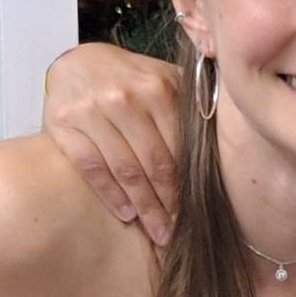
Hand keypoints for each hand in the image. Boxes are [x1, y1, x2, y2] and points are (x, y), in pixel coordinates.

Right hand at [42, 42, 180, 245]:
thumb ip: (191, 103)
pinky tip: (126, 215)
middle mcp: (124, 97)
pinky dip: (111, 195)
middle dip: (168, 204)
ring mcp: (91, 110)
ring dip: (144, 207)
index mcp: (157, 88)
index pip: (179, 148)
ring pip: (125, 169)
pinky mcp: (64, 123)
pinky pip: (92, 168)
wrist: (76, 63)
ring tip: (158, 233)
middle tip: (177, 233)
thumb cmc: (129, 81)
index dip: (188, 186)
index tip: (197, 214)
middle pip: (154, 164)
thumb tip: (232, 135)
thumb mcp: (163, 80)